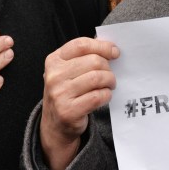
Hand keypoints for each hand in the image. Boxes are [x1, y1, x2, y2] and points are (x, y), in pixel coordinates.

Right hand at [39, 37, 118, 169]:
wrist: (55, 124)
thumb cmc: (67, 92)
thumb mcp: (67, 71)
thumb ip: (84, 57)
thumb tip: (109, 47)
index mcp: (54, 60)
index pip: (81, 45)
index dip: (102, 46)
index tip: (114, 52)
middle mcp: (54, 76)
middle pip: (93, 61)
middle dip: (108, 67)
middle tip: (110, 75)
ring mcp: (59, 94)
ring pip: (97, 78)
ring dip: (110, 81)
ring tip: (110, 84)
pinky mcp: (68, 111)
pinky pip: (97, 96)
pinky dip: (106, 95)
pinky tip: (104, 96)